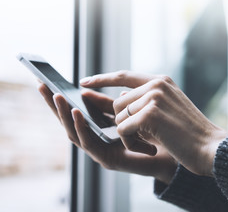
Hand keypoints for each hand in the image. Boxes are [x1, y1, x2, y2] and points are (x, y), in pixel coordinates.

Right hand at [38, 83, 176, 183]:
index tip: (47, 80)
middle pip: (69, 122)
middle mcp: (97, 140)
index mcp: (100, 128)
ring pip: (75, 133)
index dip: (61, 98)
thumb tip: (91, 88)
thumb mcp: (128, 112)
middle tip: (41, 85)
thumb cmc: (153, 131)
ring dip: (64, 115)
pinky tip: (77, 113)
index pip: (75, 112)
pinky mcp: (108, 159)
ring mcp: (101, 151)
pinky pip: (90, 143)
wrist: (174, 151)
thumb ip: (111, 104)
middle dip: (54, 104)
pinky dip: (81, 128)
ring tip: (57, 96)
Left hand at [80, 71, 227, 175]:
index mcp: (161, 81)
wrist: (210, 147)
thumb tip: (118, 97)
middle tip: (144, 138)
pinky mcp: (151, 113)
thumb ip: (144, 100)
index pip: (124, 76)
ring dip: (129, 135)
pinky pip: (123, 130)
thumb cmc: (189, 132)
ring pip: (119, 117)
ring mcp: (154, 97)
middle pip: (117, 103)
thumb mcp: (167, 109)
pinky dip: (132, 142)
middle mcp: (157, 84)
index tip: (84, 82)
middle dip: (124, 124)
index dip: (102, 79)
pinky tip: (150, 147)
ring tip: (151, 142)